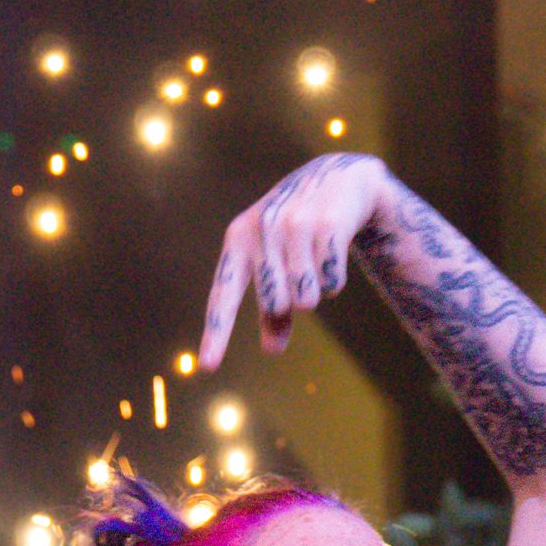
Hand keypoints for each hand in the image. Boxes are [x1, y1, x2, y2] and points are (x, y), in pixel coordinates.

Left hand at [199, 152, 390, 365]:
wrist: (339, 178)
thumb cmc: (299, 229)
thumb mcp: (278, 263)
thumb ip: (273, 310)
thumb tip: (271, 349)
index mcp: (238, 240)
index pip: (224, 296)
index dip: (216, 333)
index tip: (206, 367)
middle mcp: (261, 230)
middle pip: (276, 304)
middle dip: (293, 299)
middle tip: (300, 268)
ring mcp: (294, 225)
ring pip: (306, 299)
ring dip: (317, 291)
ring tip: (317, 260)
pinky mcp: (327, 225)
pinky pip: (331, 284)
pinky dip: (336, 280)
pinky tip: (334, 253)